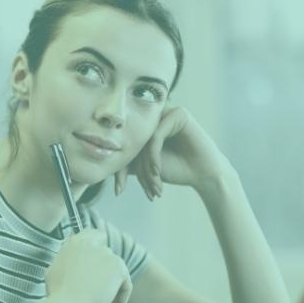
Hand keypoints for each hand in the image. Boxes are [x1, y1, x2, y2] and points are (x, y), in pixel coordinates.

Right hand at [44, 228, 133, 302]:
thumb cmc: (58, 295)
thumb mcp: (57, 269)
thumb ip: (70, 260)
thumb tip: (77, 263)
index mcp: (75, 242)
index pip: (95, 235)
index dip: (99, 250)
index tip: (97, 267)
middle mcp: (92, 243)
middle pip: (108, 257)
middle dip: (105, 275)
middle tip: (96, 295)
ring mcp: (107, 254)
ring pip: (117, 274)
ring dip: (111, 291)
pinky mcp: (119, 268)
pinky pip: (125, 287)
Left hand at [113, 106, 232, 199]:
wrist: (203, 174)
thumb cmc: (175, 169)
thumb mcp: (143, 167)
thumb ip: (125, 163)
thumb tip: (100, 167)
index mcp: (143, 126)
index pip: (123, 144)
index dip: (118, 169)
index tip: (119, 190)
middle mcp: (153, 116)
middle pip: (131, 142)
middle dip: (136, 170)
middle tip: (146, 189)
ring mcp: (165, 112)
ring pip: (142, 140)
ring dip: (145, 167)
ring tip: (154, 184)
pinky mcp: (178, 113)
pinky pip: (155, 137)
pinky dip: (154, 157)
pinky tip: (158, 172)